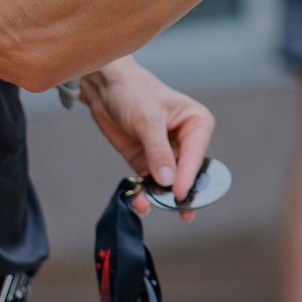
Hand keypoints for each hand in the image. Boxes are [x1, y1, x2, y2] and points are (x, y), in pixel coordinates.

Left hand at [81, 59, 215, 219]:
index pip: (196, 155)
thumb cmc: (134, 92)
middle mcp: (185, 141)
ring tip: (147, 206)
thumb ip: (158, 151)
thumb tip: (168, 181)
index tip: (178, 194)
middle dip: (179, 192)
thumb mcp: (147, 120)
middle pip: (186, 173)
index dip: (188, 176)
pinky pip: (148, 182)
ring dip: (158, 196)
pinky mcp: (146, 162)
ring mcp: (166, 154)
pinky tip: (138, 201)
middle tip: (182, 214)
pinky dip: (144, 193)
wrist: (105, 87)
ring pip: (167, 182)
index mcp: (196, 124)